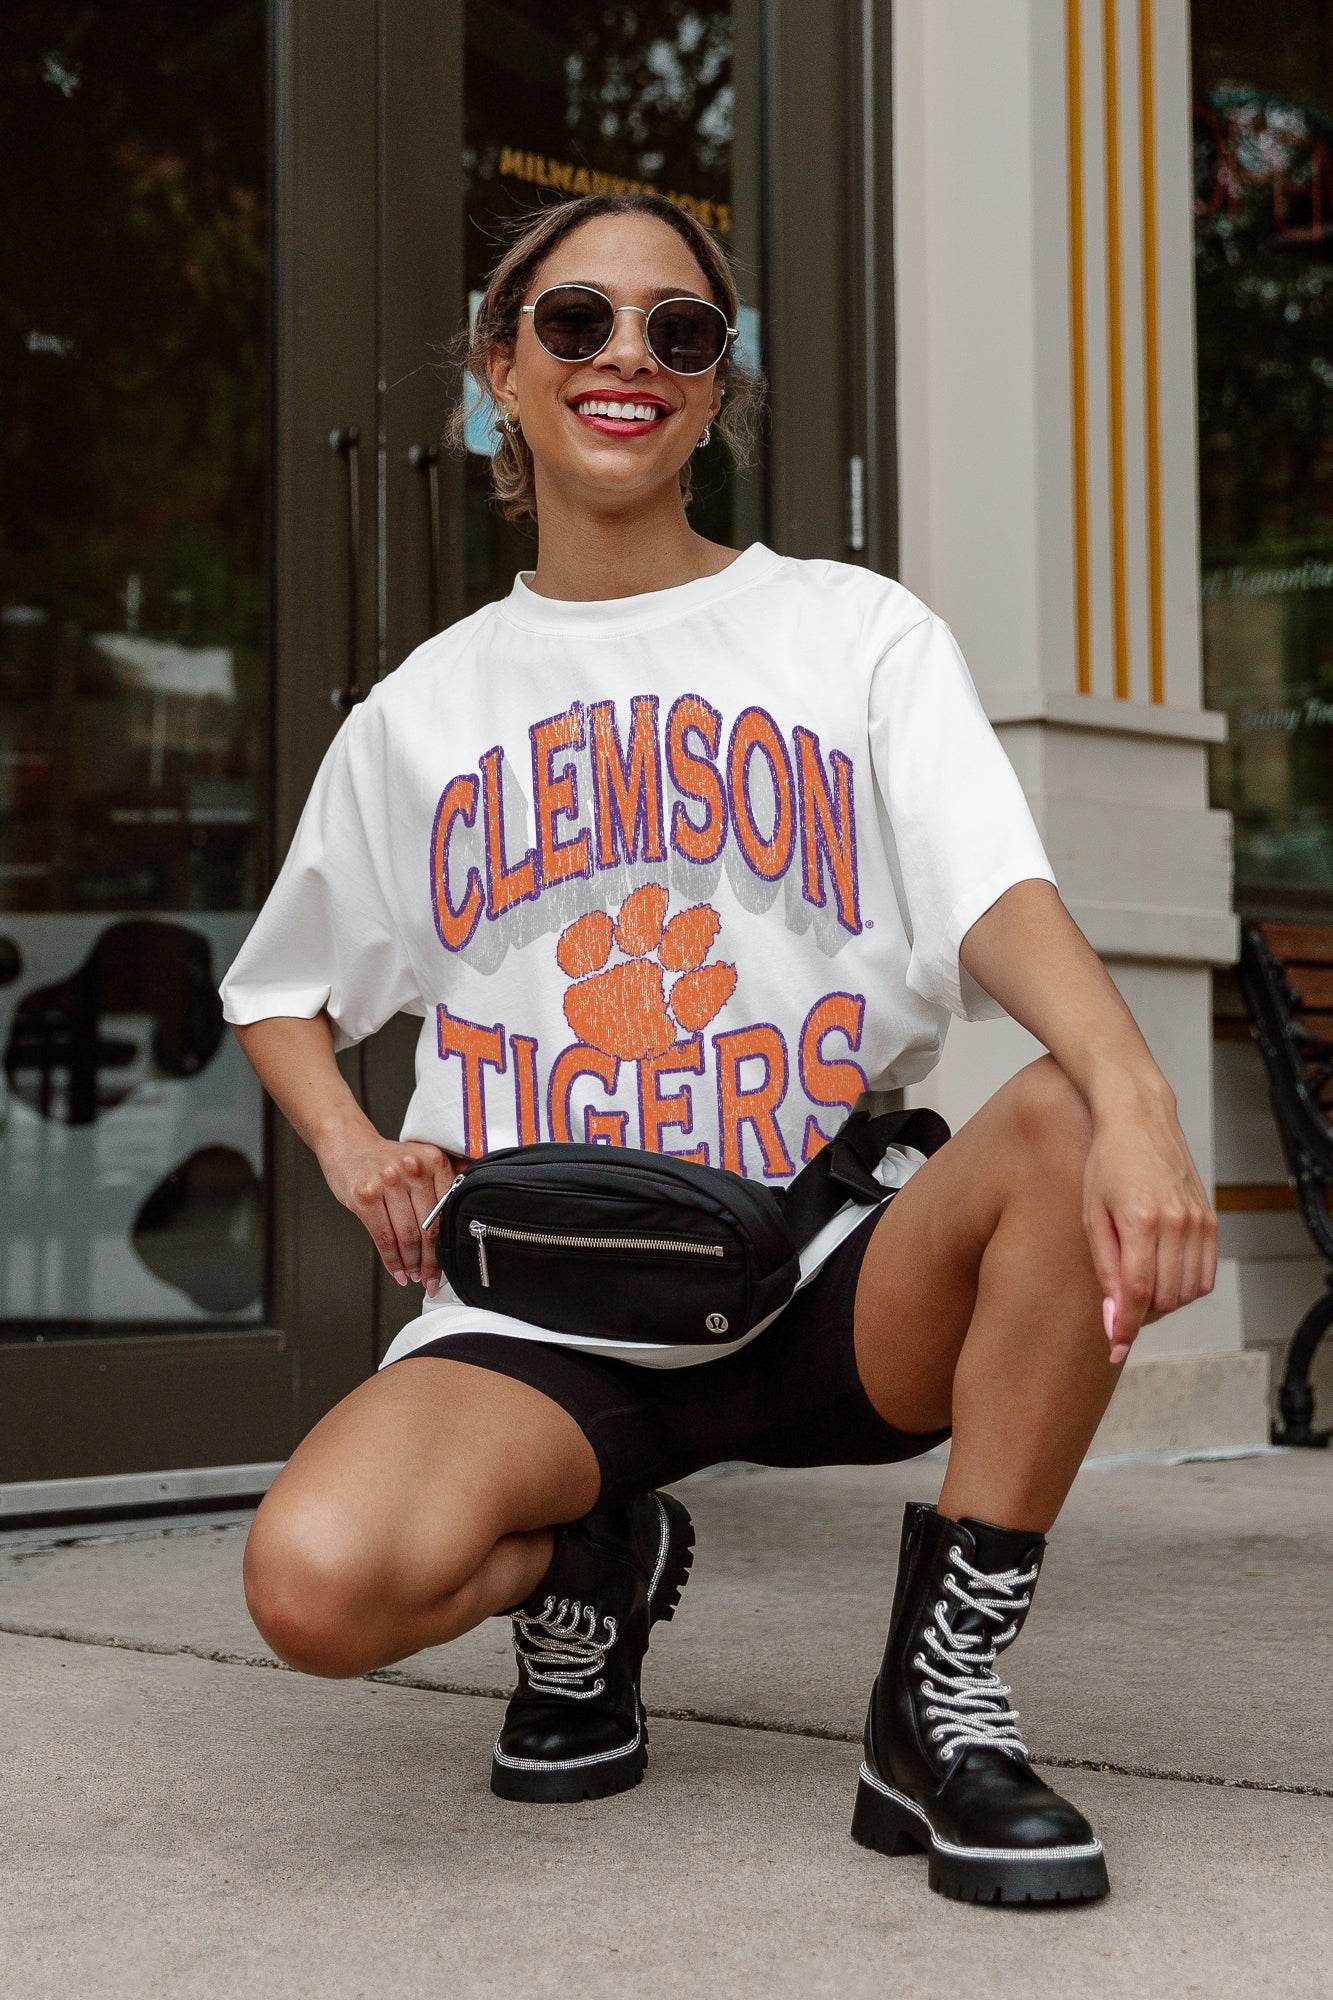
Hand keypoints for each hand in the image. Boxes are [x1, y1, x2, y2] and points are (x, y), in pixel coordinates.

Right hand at [317, 1129, 459, 1294]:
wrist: (349, 1145)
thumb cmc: (387, 1158)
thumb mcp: (423, 1158)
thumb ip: (448, 1176)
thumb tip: (475, 1202)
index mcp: (433, 1160)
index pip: (448, 1211)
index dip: (449, 1244)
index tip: (450, 1264)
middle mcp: (413, 1168)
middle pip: (429, 1227)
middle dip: (431, 1261)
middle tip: (431, 1278)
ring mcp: (387, 1181)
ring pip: (406, 1236)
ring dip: (411, 1264)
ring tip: (414, 1275)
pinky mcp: (365, 1196)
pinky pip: (383, 1237)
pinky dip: (391, 1260)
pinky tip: (397, 1271)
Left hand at [1081, 1080, 1217, 1360]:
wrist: (1139, 1119)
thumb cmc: (1106, 1164)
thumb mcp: (1092, 1215)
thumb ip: (1105, 1270)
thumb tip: (1115, 1321)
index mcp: (1139, 1218)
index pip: (1139, 1292)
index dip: (1126, 1327)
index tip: (1114, 1348)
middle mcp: (1175, 1221)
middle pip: (1166, 1298)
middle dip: (1141, 1316)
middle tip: (1120, 1310)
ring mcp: (1197, 1220)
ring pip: (1188, 1292)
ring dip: (1163, 1304)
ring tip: (1138, 1290)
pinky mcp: (1210, 1220)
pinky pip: (1204, 1275)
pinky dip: (1185, 1288)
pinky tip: (1162, 1277)